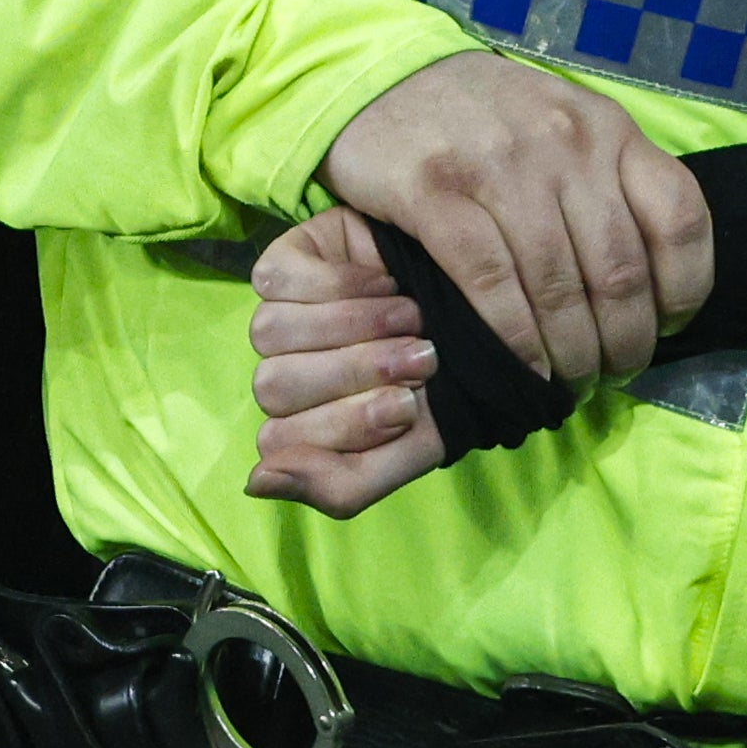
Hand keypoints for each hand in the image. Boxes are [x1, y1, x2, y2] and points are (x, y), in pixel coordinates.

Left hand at [245, 205, 451, 516]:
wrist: (488, 306)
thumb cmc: (452, 380)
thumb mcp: (417, 445)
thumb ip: (344, 485)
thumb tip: (258, 483)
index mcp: (304, 425)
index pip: (280, 442)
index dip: (345, 423)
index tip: (411, 408)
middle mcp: (284, 371)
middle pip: (272, 386)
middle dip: (354, 373)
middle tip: (423, 358)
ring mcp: (277, 315)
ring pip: (270, 333)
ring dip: (351, 325)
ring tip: (412, 316)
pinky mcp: (284, 262)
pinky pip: (276, 281)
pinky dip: (337, 282)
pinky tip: (385, 283)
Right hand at [318, 49, 710, 386]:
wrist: (385, 77)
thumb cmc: (489, 118)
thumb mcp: (567, 127)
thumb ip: (611, 183)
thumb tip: (652, 284)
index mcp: (609, 129)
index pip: (681, 218)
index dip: (685, 289)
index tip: (667, 327)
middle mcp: (564, 142)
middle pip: (619, 270)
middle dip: (625, 342)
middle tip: (613, 373)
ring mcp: (498, 165)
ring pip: (558, 288)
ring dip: (571, 354)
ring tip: (570, 381)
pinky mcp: (433, 191)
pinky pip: (491, 284)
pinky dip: (515, 339)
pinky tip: (523, 366)